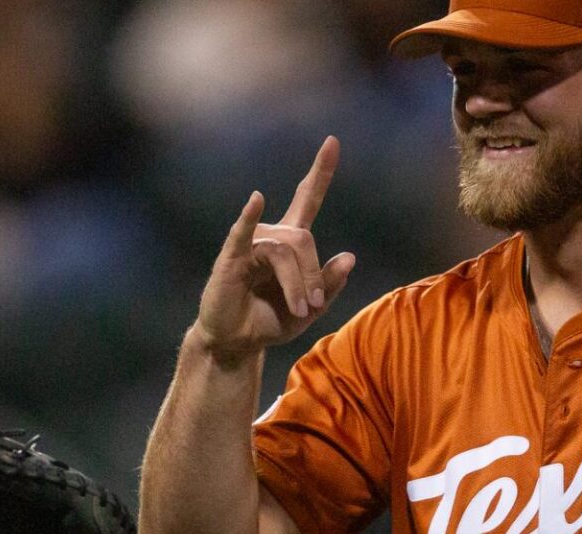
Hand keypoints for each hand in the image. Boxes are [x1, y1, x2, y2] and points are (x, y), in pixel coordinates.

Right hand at [192, 136, 357, 362]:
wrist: (236, 342)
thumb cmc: (269, 321)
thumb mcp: (309, 310)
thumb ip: (329, 285)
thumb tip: (350, 257)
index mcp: (290, 243)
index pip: (307, 198)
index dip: (320, 172)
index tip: (333, 142)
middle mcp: (271, 237)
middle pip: (303, 240)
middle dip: (313, 275)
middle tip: (312, 306)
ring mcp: (250, 245)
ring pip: (284, 252)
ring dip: (297, 284)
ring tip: (300, 310)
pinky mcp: (231, 258)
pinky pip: (243, 235)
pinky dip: (249, 217)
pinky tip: (256, 201)